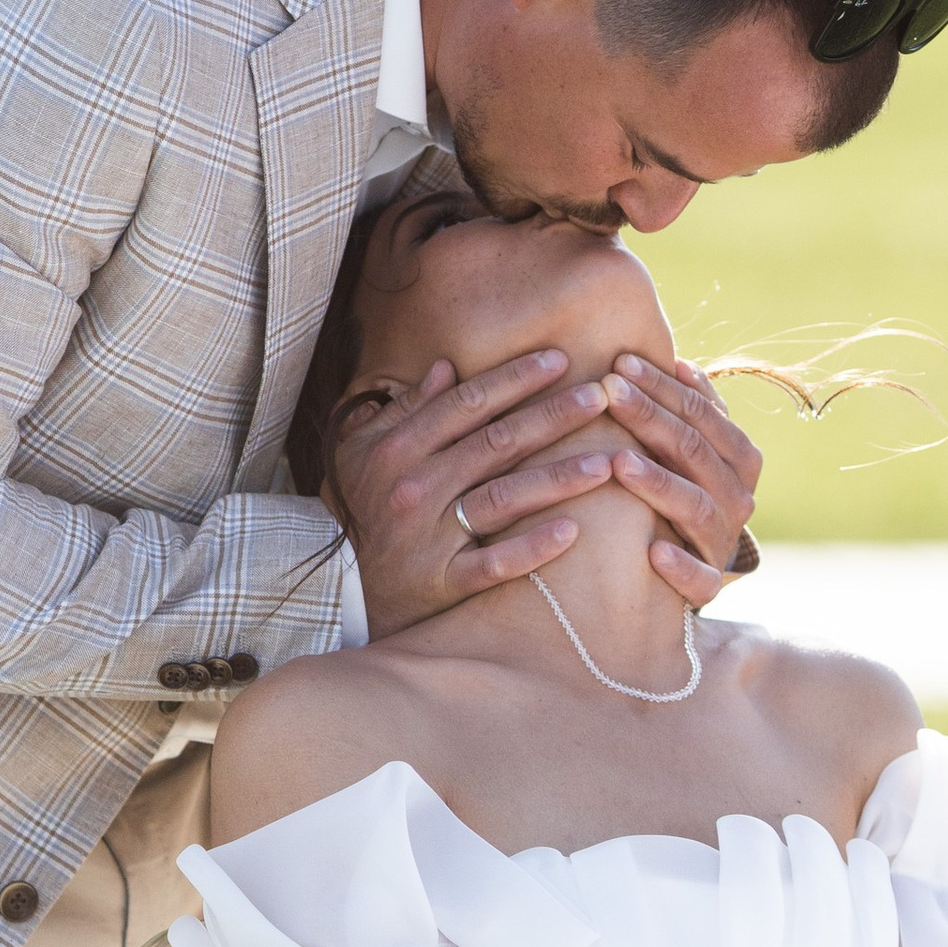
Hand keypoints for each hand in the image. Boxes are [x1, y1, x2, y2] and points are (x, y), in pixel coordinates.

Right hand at [336, 349, 630, 639]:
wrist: (340, 586)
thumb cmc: (365, 506)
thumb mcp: (365, 449)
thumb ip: (406, 409)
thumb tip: (446, 367)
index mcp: (398, 448)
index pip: (467, 404)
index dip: (515, 379)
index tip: (561, 360)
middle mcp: (415, 487)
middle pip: (496, 444)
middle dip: (553, 416)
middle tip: (601, 397)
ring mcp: (429, 536)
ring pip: (503, 498)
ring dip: (558, 478)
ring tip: (607, 461)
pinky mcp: (442, 581)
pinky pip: (494, 563)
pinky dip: (531, 547)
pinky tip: (571, 531)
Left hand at [599, 354, 761, 605]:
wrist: (689, 560)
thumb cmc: (678, 483)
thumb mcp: (684, 444)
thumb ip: (684, 407)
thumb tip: (676, 359)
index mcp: (739, 456)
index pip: (703, 414)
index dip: (663, 387)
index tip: (619, 362)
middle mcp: (739, 496)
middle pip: (696, 452)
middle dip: (651, 417)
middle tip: (609, 391)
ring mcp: (723, 540)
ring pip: (697, 506)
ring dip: (658, 483)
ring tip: (618, 461)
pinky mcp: (707, 585)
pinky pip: (700, 581)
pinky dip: (680, 567)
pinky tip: (653, 553)